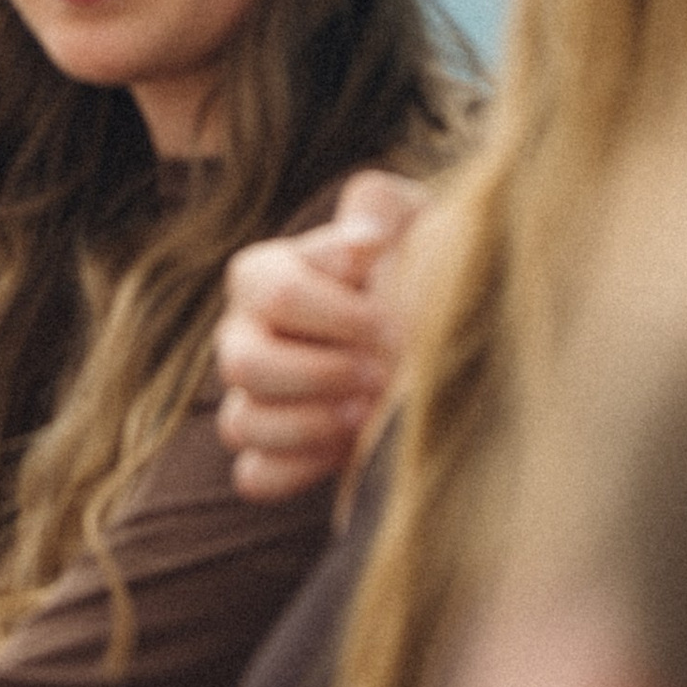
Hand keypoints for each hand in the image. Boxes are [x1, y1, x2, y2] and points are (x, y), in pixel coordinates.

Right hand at [214, 168, 426, 502]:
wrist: (444, 343)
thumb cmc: (421, 271)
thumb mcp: (413, 224)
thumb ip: (382, 209)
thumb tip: (366, 241)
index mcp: (264, 276)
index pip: (273, 292)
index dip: (338, 312)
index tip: (392, 317)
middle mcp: (242, 336)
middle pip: (244, 363)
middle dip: (322, 371)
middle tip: (382, 370)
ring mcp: (249, 400)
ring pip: (243, 423)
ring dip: (312, 423)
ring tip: (369, 413)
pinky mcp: (267, 457)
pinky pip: (256, 477)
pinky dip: (300, 468)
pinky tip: (348, 449)